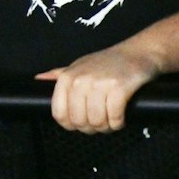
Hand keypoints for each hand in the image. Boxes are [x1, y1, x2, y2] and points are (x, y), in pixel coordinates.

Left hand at [37, 45, 162, 133]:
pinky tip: (121, 119)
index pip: (60, 115)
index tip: (83, 122)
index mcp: (67, 77)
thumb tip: (38, 79)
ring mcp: (100, 84)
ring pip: (96, 122)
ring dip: (106, 127)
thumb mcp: (81, 64)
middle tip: (101, 122)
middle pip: (79, 121)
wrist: (140, 51)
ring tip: (112, 120)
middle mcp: (81, 80)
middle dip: (91, 127)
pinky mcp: (119, 88)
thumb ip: (59, 74)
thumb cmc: (110, 61)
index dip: (72, 124)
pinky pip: (114, 117)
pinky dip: (118, 123)